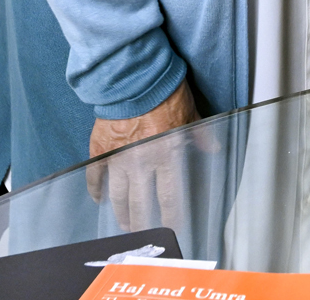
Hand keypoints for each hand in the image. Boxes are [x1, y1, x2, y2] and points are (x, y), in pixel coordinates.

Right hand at [87, 80, 200, 230]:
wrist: (135, 77)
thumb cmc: (167, 93)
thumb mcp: (191, 114)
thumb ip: (201, 136)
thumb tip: (214, 148)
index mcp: (167, 156)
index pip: (169, 196)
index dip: (171, 215)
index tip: (172, 227)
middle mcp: (141, 162)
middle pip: (139, 202)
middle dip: (141, 221)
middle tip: (142, 232)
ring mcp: (118, 157)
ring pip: (117, 194)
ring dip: (120, 211)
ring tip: (123, 222)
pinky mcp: (100, 148)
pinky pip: (95, 174)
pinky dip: (95, 188)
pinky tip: (97, 198)